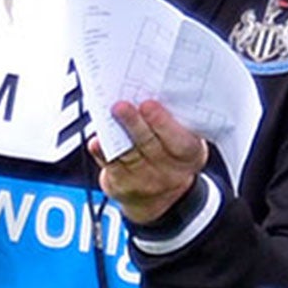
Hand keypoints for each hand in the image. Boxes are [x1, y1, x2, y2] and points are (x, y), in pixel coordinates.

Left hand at [93, 97, 209, 222]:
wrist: (161, 197)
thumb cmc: (171, 153)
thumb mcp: (183, 139)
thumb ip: (173, 121)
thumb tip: (147, 90)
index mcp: (191, 156)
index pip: (181, 142)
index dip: (164, 123)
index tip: (148, 104)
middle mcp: (171, 173)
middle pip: (151, 146)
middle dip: (134, 124)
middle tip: (121, 105)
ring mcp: (146, 182)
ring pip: (129, 154)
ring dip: (117, 133)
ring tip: (109, 114)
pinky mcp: (123, 186)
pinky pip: (111, 167)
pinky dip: (101, 152)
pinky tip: (96, 141)